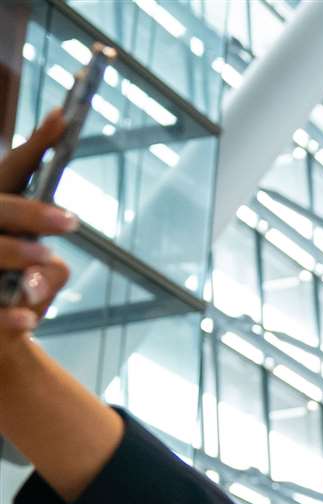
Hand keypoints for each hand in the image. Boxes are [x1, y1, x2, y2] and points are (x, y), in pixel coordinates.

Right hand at [0, 109, 78, 334]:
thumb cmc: (15, 293)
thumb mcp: (38, 276)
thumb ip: (49, 271)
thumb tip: (49, 271)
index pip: (11, 170)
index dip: (37, 143)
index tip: (65, 116)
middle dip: (29, 212)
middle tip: (71, 222)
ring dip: (14, 251)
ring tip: (47, 258)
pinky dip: (6, 318)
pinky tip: (29, 322)